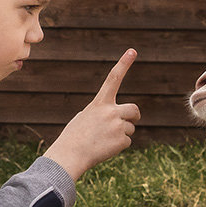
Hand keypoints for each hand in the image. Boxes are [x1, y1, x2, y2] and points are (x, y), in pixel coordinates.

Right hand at [44, 49, 141, 179]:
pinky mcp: (121, 140)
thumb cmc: (74, 136)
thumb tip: (117, 119)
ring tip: (103, 140)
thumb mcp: (85, 117)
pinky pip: (127, 142)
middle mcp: (111, 111)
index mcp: (99, 103)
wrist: (70, 155)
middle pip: (134, 109)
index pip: (113, 78)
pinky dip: (118, 146)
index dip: (124, 64)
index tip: (132, 51)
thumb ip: (102, 113)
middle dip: (133, 116)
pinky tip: (105, 148)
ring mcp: (117, 126)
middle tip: (127, 121)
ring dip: (121, 134)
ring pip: (130, 128)